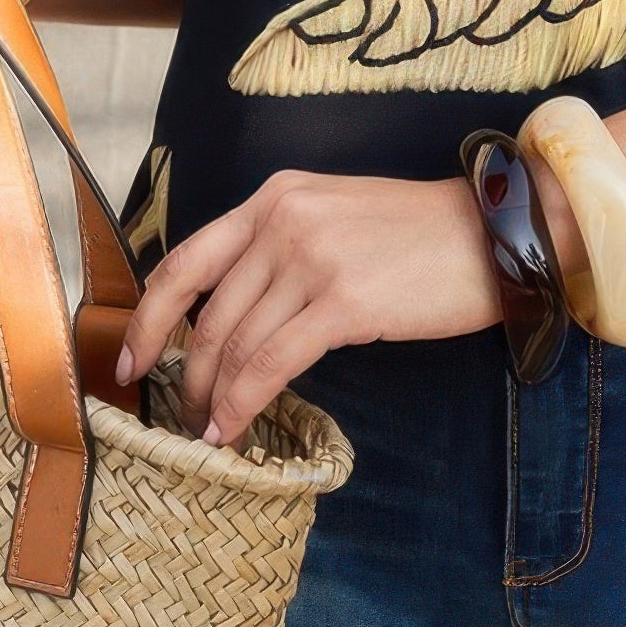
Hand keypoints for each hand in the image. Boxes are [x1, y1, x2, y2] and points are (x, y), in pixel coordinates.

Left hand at [115, 170, 500, 447]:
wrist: (494, 233)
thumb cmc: (424, 234)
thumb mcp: (337, 216)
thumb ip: (283, 247)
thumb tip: (234, 315)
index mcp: (275, 198)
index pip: (186, 262)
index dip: (149, 318)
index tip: (131, 359)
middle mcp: (283, 221)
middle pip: (208, 315)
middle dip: (187, 374)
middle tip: (185, 412)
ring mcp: (312, 259)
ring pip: (235, 344)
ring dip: (215, 397)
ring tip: (214, 428)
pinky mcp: (343, 301)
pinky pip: (271, 364)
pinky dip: (244, 402)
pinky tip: (236, 426)